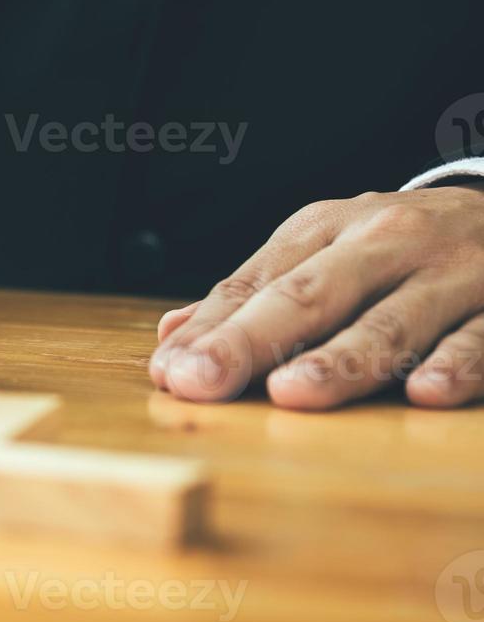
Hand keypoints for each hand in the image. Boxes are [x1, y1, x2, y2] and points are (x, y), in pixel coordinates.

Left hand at [149, 184, 483, 409]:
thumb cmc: (403, 243)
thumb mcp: (328, 248)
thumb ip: (256, 293)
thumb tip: (174, 335)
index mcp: (326, 229)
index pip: (257, 283)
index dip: (210, 330)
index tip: (170, 373)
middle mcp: (383, 242)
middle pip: (308, 296)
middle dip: (249, 341)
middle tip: (201, 381)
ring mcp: (448, 273)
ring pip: (390, 320)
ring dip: (340, 358)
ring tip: (290, 392)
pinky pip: (481, 337)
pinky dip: (454, 362)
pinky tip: (423, 392)